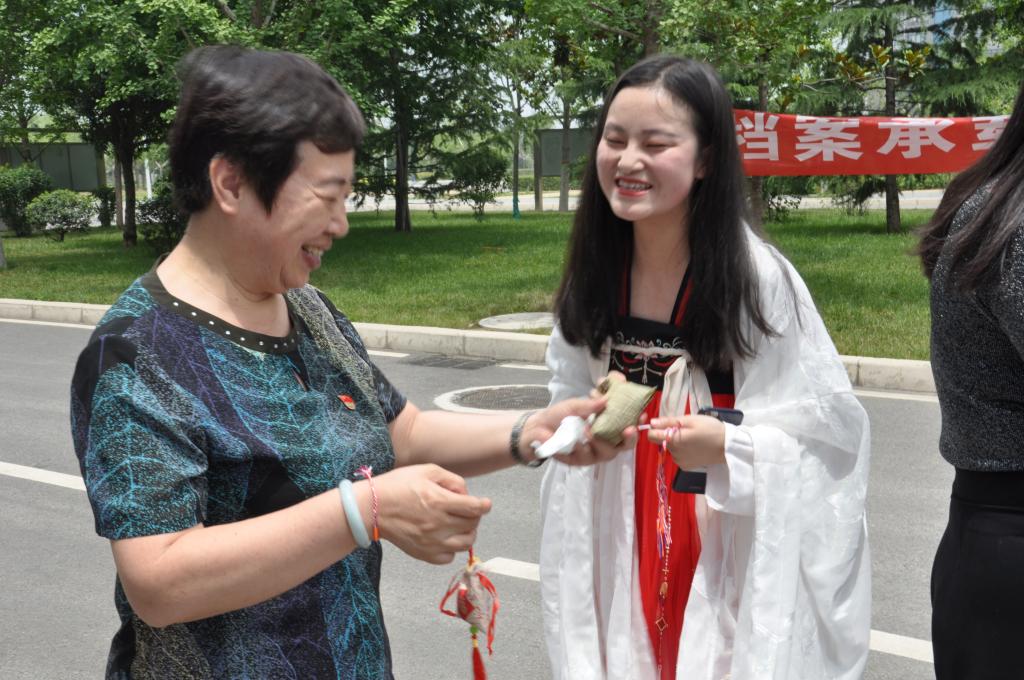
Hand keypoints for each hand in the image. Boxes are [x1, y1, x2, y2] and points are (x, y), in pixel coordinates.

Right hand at [373, 464, 490, 564]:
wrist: (371, 508)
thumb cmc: (396, 486)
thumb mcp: (426, 471)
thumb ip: (452, 480)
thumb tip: (465, 493)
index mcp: (439, 501)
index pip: (475, 508)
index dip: (484, 505)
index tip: (485, 503)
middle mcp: (438, 524)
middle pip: (472, 525)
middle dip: (474, 516)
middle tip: (467, 510)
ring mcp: (431, 542)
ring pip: (465, 544)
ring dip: (468, 533)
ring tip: (460, 525)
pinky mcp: (424, 554)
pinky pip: (448, 557)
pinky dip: (452, 549)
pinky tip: (445, 537)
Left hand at [523, 390, 638, 466]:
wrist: (539, 426)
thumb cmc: (562, 415)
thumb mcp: (577, 402)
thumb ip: (593, 399)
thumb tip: (607, 397)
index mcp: (609, 428)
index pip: (629, 428)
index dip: (637, 423)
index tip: (641, 415)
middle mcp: (605, 443)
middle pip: (624, 446)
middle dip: (629, 438)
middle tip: (628, 429)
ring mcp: (593, 454)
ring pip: (606, 453)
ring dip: (600, 441)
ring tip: (589, 430)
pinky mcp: (578, 462)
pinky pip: (583, 458)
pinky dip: (580, 449)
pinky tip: (575, 442)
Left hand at [646, 415, 726, 469]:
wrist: (727, 447)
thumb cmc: (710, 429)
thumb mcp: (690, 420)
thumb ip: (669, 422)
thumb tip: (652, 423)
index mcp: (673, 440)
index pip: (651, 436)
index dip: (655, 428)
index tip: (665, 423)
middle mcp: (674, 453)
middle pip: (662, 441)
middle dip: (670, 433)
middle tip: (687, 429)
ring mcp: (679, 462)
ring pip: (671, 448)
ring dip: (677, 442)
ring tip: (693, 438)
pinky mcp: (685, 467)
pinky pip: (678, 456)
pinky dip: (682, 451)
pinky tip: (694, 447)